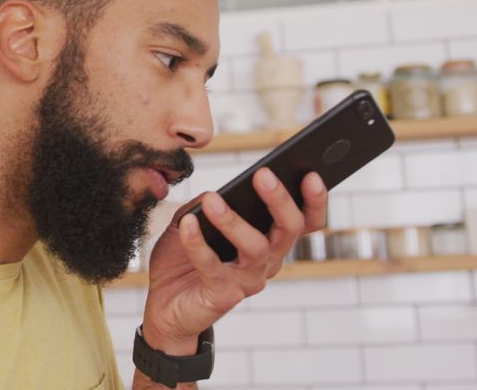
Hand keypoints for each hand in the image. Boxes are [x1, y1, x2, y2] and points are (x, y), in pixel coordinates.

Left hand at [139, 168, 327, 354]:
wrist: (162, 303)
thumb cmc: (182, 258)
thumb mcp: (192, 219)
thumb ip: (207, 203)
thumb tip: (221, 193)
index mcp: (269, 240)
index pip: (305, 220)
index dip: (314, 200)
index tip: (311, 174)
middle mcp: (267, 261)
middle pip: (289, 229)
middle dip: (280, 200)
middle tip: (263, 175)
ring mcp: (248, 280)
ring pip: (256, 248)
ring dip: (233, 221)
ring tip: (212, 199)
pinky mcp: (224, 296)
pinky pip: (213, 266)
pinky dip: (198, 243)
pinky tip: (188, 223)